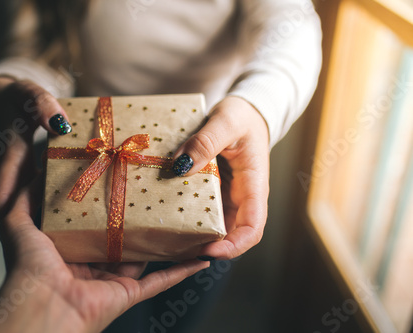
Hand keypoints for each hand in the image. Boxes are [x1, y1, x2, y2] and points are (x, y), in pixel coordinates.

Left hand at [0, 77, 208, 332]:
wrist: (40, 307)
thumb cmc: (26, 265)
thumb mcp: (12, 216)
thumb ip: (15, 185)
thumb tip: (28, 154)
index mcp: (70, 241)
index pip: (92, 213)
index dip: (106, 192)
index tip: (121, 169)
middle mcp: (94, 259)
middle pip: (122, 232)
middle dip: (139, 212)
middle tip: (156, 186)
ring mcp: (114, 276)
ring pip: (145, 254)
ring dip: (165, 239)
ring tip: (183, 214)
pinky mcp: (130, 292)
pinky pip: (162, 280)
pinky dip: (182, 270)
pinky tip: (200, 255)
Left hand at [173, 96, 269, 259]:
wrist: (244, 112)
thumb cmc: (242, 116)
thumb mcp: (226, 122)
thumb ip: (206, 142)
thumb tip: (181, 167)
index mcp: (254, 185)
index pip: (253, 228)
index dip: (234, 246)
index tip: (209, 250)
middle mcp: (242, 197)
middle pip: (231, 235)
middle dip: (208, 247)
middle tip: (178, 248)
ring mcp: (227, 196)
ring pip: (214, 226)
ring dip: (195, 236)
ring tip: (168, 238)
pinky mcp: (213, 191)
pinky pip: (202, 210)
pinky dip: (187, 217)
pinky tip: (167, 217)